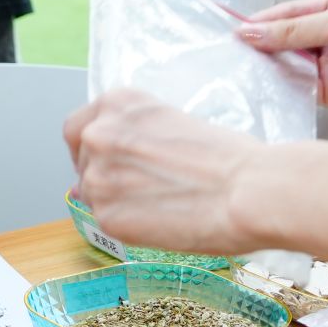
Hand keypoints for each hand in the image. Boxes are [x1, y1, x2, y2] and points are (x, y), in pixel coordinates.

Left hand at [64, 89, 262, 255]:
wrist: (248, 190)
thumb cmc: (229, 156)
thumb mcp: (172, 124)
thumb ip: (134, 137)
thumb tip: (106, 167)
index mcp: (117, 103)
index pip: (78, 127)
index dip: (90, 146)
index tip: (106, 159)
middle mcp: (98, 135)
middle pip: (82, 160)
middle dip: (103, 173)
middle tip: (138, 186)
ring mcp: (97, 176)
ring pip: (91, 193)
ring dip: (117, 199)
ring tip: (160, 204)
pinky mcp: (107, 215)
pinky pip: (108, 221)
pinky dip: (129, 223)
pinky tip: (161, 220)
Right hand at [238, 0, 327, 119]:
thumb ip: (293, 30)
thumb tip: (251, 32)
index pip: (288, 14)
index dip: (260, 22)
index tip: (231, 29)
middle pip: (286, 41)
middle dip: (261, 46)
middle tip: (230, 54)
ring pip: (292, 67)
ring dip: (271, 69)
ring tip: (242, 71)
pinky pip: (303, 91)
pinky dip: (286, 91)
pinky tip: (268, 90)